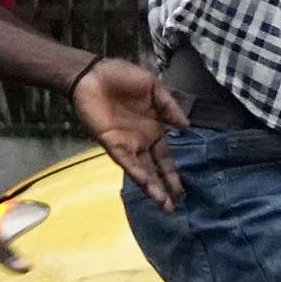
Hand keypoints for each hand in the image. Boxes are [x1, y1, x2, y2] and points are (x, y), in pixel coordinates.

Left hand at [71, 57, 186, 211]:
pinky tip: (149, 187)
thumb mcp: (154, 87)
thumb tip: (186, 127)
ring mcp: (128, 145)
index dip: (173, 173)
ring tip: (165, 206)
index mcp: (154, 129)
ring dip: (153, 189)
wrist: (93, 75)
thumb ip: (171, 106)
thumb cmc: (122, 77)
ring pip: (143, 171)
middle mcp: (142, 141)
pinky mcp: (114, 145)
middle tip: (176, 207)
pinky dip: (139, 174)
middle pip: (156, 169)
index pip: (166, 156)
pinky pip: (128, 163)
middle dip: (166, 187)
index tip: (183, 190)